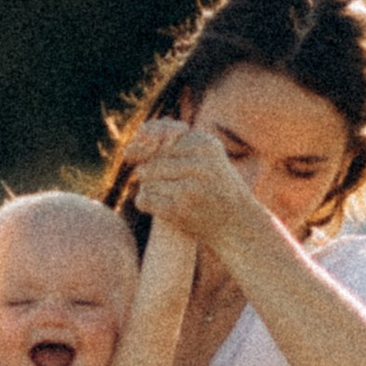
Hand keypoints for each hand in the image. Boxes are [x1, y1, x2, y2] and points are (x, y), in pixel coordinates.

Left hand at [116, 113, 252, 246]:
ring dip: (151, 189)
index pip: (161, 142)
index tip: (173, 169)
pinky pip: (144, 199)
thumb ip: (171, 142)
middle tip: (172, 185)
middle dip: (153, 174)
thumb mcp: (204, 155)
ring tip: (170, 196)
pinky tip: (162, 206)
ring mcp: (190, 188)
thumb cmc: (216, 185)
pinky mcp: (180, 210)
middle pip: (151, 162)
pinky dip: (146, 203)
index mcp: (206, 144)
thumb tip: (128, 149)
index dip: (159, 156)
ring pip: (147, 181)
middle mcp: (200, 163)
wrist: (237, 222)